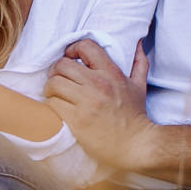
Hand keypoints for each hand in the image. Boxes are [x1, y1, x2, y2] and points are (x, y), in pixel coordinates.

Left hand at [45, 38, 156, 169]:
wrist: (136, 145)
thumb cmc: (135, 116)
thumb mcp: (139, 86)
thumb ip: (139, 63)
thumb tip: (139, 44)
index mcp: (111, 73)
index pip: (85, 47)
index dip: (72, 49)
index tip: (70, 58)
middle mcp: (97, 85)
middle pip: (62, 65)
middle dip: (56, 71)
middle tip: (59, 80)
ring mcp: (86, 103)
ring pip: (53, 84)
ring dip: (50, 89)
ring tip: (56, 94)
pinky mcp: (77, 120)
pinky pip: (53, 104)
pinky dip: (52, 105)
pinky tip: (58, 108)